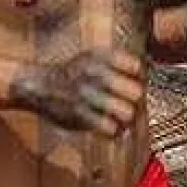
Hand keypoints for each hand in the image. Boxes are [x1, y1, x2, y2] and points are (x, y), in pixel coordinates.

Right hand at [9, 48, 144, 136]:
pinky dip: (111, 130)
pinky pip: (110, 128)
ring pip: (127, 113)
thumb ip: (118, 63)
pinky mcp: (80, 114)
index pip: (136, 67)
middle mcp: (94, 73)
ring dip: (125, 117)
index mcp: (99, 57)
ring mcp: (87, 94)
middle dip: (134, 100)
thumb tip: (146, 76)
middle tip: (127, 102)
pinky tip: (105, 124)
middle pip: (137, 92)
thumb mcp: (91, 57)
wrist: (40, 86)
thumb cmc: (73, 74)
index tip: (130, 80)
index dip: (136, 77)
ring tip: (118, 116)